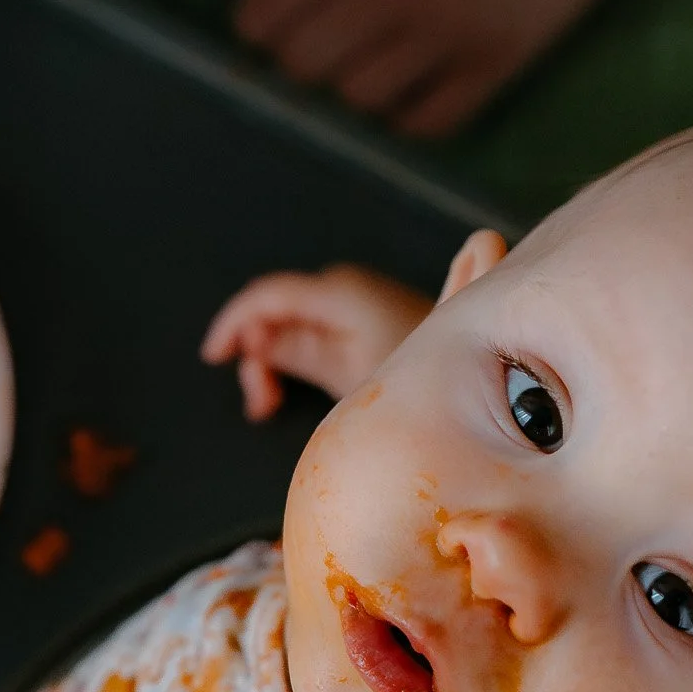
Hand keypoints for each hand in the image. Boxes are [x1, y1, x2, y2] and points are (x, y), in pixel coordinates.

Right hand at [201, 263, 432, 419]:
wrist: (478, 376)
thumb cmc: (417, 381)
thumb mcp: (349, 373)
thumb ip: (297, 350)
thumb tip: (254, 340)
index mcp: (337, 293)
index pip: (264, 295)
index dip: (232, 323)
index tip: (214, 357)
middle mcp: (341, 286)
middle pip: (272, 309)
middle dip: (254, 353)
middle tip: (261, 404)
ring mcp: (351, 299)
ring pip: (288, 321)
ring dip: (271, 360)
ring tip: (272, 404)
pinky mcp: (360, 316)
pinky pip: (311, 327)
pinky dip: (294, 356)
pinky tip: (292, 389)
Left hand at [234, 0, 674, 136]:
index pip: (264, 16)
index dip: (260, 20)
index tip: (270, 20)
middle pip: (303, 67)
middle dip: (300, 56)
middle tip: (316, 41)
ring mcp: (447, 34)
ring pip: (359, 100)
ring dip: (352, 83)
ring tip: (366, 58)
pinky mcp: (497, 62)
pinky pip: (428, 122)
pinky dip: (407, 112)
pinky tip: (409, 85)